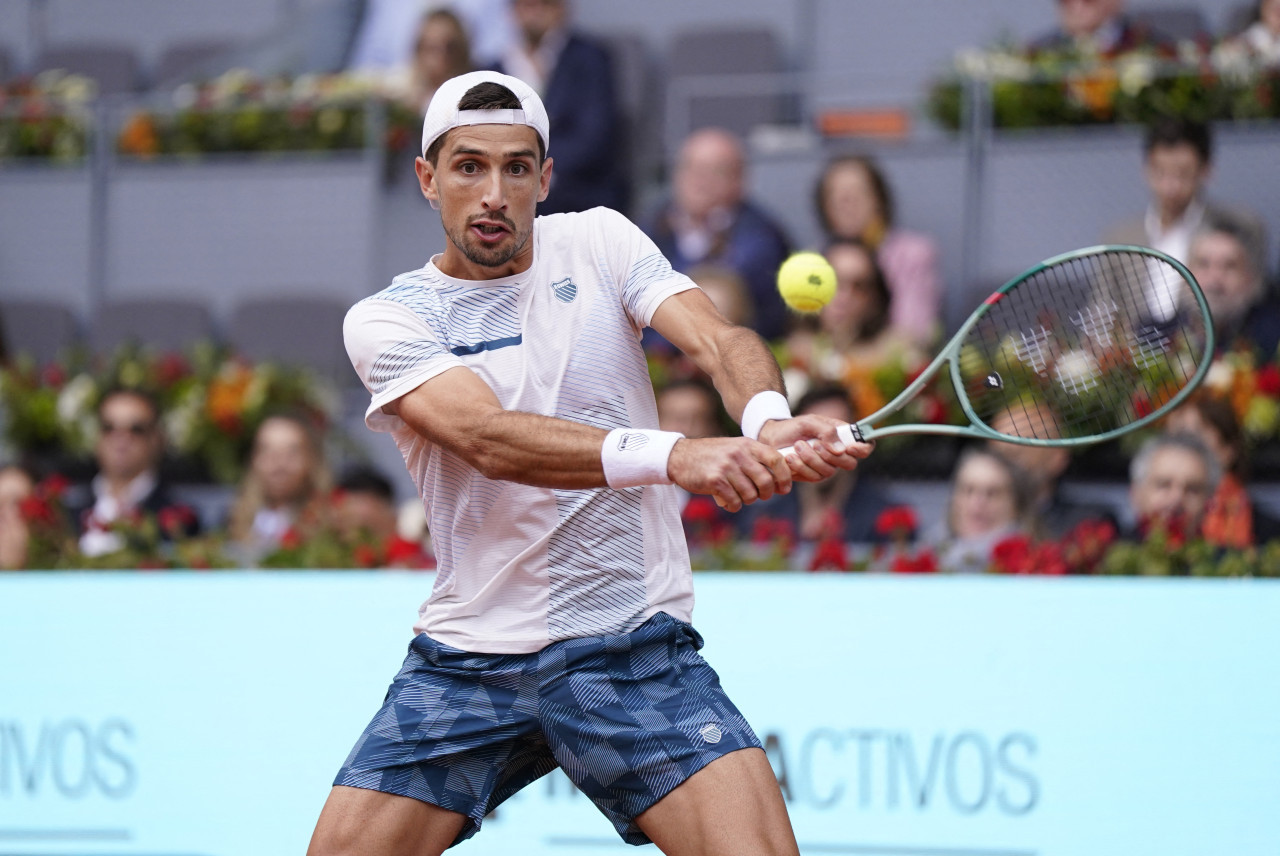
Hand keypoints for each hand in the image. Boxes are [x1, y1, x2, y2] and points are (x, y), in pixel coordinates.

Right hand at [666, 437, 791, 512]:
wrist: (680, 456)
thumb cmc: (711, 456)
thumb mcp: (734, 448)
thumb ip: (754, 459)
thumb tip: (779, 480)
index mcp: (747, 445)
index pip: (776, 459)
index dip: (785, 476)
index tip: (784, 488)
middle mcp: (738, 454)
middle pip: (766, 481)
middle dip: (766, 494)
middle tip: (760, 496)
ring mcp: (726, 467)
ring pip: (750, 494)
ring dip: (747, 500)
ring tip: (739, 497)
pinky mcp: (714, 480)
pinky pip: (734, 501)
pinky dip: (733, 506)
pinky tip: (727, 502)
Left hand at [757, 414, 872, 482]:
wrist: (772, 438)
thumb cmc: (793, 427)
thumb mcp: (809, 422)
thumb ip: (826, 431)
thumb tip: (841, 450)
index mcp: (842, 436)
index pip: (865, 446)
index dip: (863, 449)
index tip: (850, 448)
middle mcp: (838, 454)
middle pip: (849, 464)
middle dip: (830, 456)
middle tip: (814, 444)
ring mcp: (826, 466)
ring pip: (829, 471)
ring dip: (811, 459)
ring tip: (797, 445)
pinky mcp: (813, 475)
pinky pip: (813, 476)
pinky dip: (801, 466)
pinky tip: (790, 457)